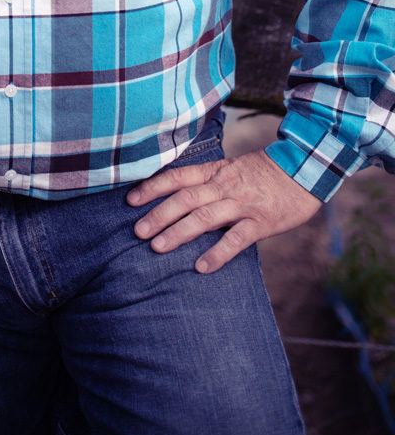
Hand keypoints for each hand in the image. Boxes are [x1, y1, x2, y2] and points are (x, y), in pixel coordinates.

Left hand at [126, 148, 321, 273]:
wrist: (305, 168)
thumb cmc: (265, 172)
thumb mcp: (233, 168)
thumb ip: (209, 181)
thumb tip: (180, 197)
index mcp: (216, 172)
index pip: (178, 177)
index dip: (153, 188)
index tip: (130, 200)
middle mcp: (225, 186)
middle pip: (185, 198)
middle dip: (159, 215)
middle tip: (137, 231)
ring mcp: (243, 204)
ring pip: (205, 217)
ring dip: (179, 232)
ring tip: (157, 247)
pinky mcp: (262, 222)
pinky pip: (236, 239)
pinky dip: (218, 253)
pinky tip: (201, 266)